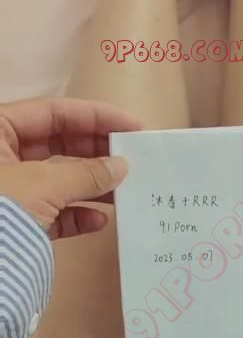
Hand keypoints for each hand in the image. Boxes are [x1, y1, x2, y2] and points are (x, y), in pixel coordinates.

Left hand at [0, 97, 139, 238]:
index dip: (96, 117)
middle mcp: (0, 157)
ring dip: (92, 187)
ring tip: (123, 192)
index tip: (132, 127)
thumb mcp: (42, 185)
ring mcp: (9, 192)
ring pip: (58, 181)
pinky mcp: (16, 224)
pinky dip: (76, 217)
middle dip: (97, 153)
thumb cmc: (0, 212)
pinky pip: (52, 214)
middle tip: (133, 159)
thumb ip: (85, 173)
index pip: (53, 112)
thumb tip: (122, 166)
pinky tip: (99, 222)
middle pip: (58, 145)